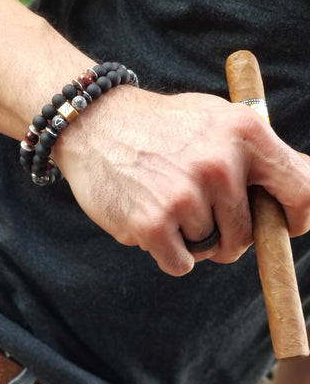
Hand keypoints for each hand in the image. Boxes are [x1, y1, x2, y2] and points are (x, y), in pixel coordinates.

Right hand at [54, 86, 309, 275]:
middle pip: (249, 234)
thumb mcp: (218, 120)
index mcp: (245, 133)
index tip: (284, 226)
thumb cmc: (164, 128)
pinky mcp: (153, 223)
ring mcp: (185, 195)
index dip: (295, 218)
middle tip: (201, 213)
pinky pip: (182, 264)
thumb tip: (305, 186)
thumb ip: (260, 154)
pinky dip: (170, 253)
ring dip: (193, 239)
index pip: (301, 191)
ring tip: (167, 203)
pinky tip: (153, 222)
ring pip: (212, 249)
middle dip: (230, 236)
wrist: (95, 123)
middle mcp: (219, 163)